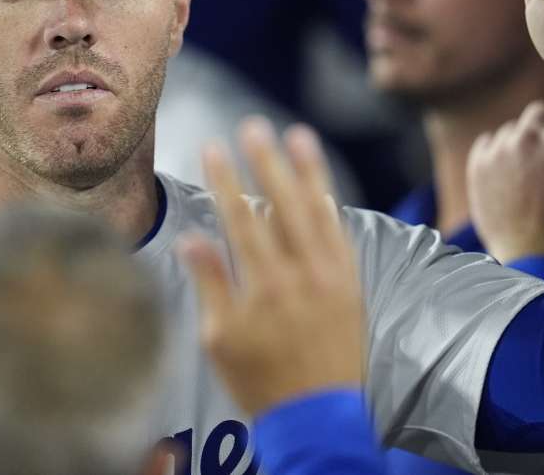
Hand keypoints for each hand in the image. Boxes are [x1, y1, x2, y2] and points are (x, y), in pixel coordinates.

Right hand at [179, 118, 362, 415]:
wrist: (318, 418)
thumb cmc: (260, 382)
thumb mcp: (220, 339)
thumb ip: (211, 284)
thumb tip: (192, 240)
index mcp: (263, 286)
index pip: (241, 217)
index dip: (226, 179)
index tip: (212, 146)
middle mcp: (301, 274)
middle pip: (282, 204)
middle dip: (266, 161)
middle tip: (253, 126)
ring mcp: (332, 277)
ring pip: (318, 212)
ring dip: (307, 171)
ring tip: (296, 134)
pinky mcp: (352, 286)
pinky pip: (342, 237)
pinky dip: (332, 208)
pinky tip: (323, 186)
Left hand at [467, 102, 543, 264]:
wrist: (533, 256)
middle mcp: (529, 138)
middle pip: (536, 113)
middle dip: (542, 128)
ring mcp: (500, 149)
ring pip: (511, 131)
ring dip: (518, 144)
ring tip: (525, 174)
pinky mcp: (478, 163)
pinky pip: (486, 143)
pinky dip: (494, 154)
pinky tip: (505, 176)